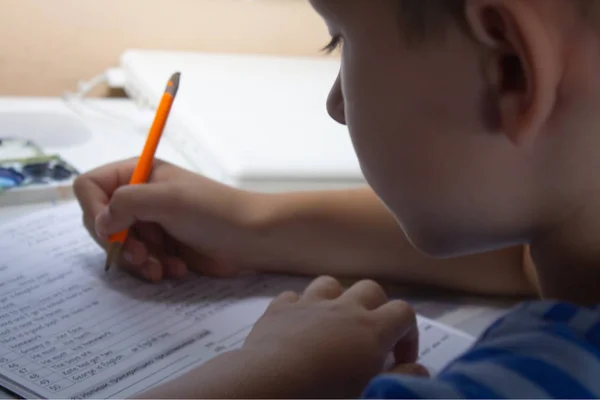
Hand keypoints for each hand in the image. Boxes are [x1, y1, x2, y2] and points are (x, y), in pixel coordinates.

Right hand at [73, 158, 260, 281]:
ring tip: (161, 268)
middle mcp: (140, 197)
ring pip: (120, 247)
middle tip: (140, 254)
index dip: (93, 209)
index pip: (91, 186)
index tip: (111, 229)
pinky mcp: (162, 246)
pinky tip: (176, 269)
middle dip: (119, 243)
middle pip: (101, 222)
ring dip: (138, 261)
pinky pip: (140, 261)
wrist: (251, 238)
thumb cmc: (213, 211)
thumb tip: (101, 222)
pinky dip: (153, 268)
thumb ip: (126, 202)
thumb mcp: (168, 199)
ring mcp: (150, 223)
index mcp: (138, 174)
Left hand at [240, 276, 420, 397]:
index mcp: (372, 329)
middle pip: (371, 289)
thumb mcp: (372, 395)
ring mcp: (309, 304)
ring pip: (330, 285)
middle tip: (368, 341)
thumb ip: (401, 379)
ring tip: (332, 327)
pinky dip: (299, 309)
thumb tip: (418, 368)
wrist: (270, 387)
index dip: (408, 334)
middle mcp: (343, 308)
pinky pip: (293, 297)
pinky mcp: (278, 310)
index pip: (404, 312)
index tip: (398, 361)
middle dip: (376, 310)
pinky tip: (296, 329)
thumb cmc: (327, 397)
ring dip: (337, 301)